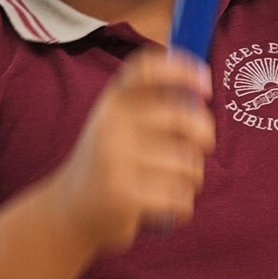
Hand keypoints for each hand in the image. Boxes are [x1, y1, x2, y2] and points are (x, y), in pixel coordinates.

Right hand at [48, 48, 214, 255]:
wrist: (71, 209)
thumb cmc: (112, 160)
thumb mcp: (122, 123)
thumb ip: (155, 104)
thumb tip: (202, 93)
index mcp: (114, 99)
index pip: (147, 68)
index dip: (182, 70)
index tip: (206, 87)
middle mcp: (112, 122)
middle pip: (183, 118)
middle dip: (206, 136)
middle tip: (205, 146)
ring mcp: (115, 158)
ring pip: (187, 163)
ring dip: (193, 177)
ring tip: (178, 183)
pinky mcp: (123, 194)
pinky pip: (179, 196)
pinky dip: (183, 204)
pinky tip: (169, 206)